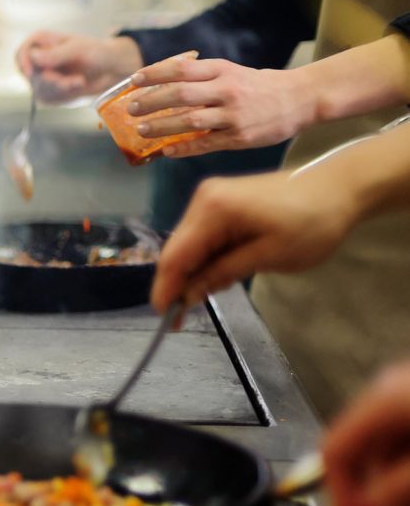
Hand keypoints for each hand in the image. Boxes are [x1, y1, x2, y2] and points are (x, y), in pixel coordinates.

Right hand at [14, 30, 142, 103]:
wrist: (110, 69)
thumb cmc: (96, 51)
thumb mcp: (78, 48)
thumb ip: (55, 54)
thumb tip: (33, 57)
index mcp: (43, 43)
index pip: (22, 52)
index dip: (23, 62)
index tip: (31, 73)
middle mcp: (40, 60)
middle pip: (29, 74)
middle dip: (50, 80)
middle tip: (69, 82)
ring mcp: (44, 77)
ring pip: (38, 88)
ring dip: (59, 88)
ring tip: (79, 82)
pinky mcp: (50, 92)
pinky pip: (48, 98)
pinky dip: (63, 95)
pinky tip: (77, 87)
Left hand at [126, 57, 311, 157]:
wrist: (301, 99)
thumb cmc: (260, 86)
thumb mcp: (233, 72)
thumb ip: (203, 77)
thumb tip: (164, 84)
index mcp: (223, 70)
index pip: (181, 69)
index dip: (154, 74)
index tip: (134, 81)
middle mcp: (226, 90)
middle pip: (180, 94)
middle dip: (151, 102)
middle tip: (131, 109)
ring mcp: (232, 115)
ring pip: (189, 120)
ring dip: (161, 126)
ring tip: (140, 131)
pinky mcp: (239, 137)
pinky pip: (205, 144)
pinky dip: (183, 147)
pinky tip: (165, 151)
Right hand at [150, 170, 359, 311]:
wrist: (340, 187)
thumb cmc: (312, 222)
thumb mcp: (269, 256)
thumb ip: (223, 273)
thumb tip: (189, 294)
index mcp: (212, 210)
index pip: (175, 256)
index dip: (166, 288)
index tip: (165, 318)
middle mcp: (203, 200)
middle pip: (177, 250)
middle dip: (179, 283)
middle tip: (184, 317)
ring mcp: (210, 198)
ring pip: (188, 245)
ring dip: (194, 272)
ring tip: (210, 294)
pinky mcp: (221, 202)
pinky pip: (202, 237)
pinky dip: (206, 258)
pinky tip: (219, 274)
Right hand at [323, 361, 409, 505]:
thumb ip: (390, 495)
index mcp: (382, 399)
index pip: (333, 453)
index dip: (338, 498)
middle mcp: (387, 390)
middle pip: (357, 454)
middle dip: (369, 494)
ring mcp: (405, 393)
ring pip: (381, 451)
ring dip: (392, 484)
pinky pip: (400, 441)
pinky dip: (404, 468)